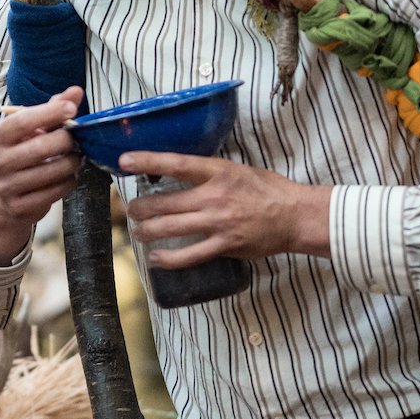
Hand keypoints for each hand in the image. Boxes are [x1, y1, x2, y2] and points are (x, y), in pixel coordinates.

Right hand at [0, 86, 83, 264]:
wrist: (1, 198)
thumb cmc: (21, 154)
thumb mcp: (30, 130)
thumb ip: (52, 109)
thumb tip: (76, 91)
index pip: (23, 121)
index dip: (50, 112)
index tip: (71, 108)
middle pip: (41, 147)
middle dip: (67, 140)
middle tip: (78, 138)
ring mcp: (8, 187)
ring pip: (53, 171)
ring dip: (73, 162)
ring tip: (77, 157)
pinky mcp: (20, 207)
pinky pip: (56, 191)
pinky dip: (69, 180)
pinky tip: (69, 175)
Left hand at [119, 151, 332, 265]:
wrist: (295, 215)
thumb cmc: (268, 190)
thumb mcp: (238, 170)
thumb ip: (210, 173)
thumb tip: (181, 171)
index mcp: (218, 172)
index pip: (176, 163)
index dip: (148, 161)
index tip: (124, 160)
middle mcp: (214, 196)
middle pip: (164, 202)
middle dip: (139, 207)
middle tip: (130, 209)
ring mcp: (218, 222)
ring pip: (170, 228)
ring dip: (147, 231)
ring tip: (137, 231)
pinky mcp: (224, 245)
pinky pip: (189, 255)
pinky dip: (168, 258)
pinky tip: (155, 258)